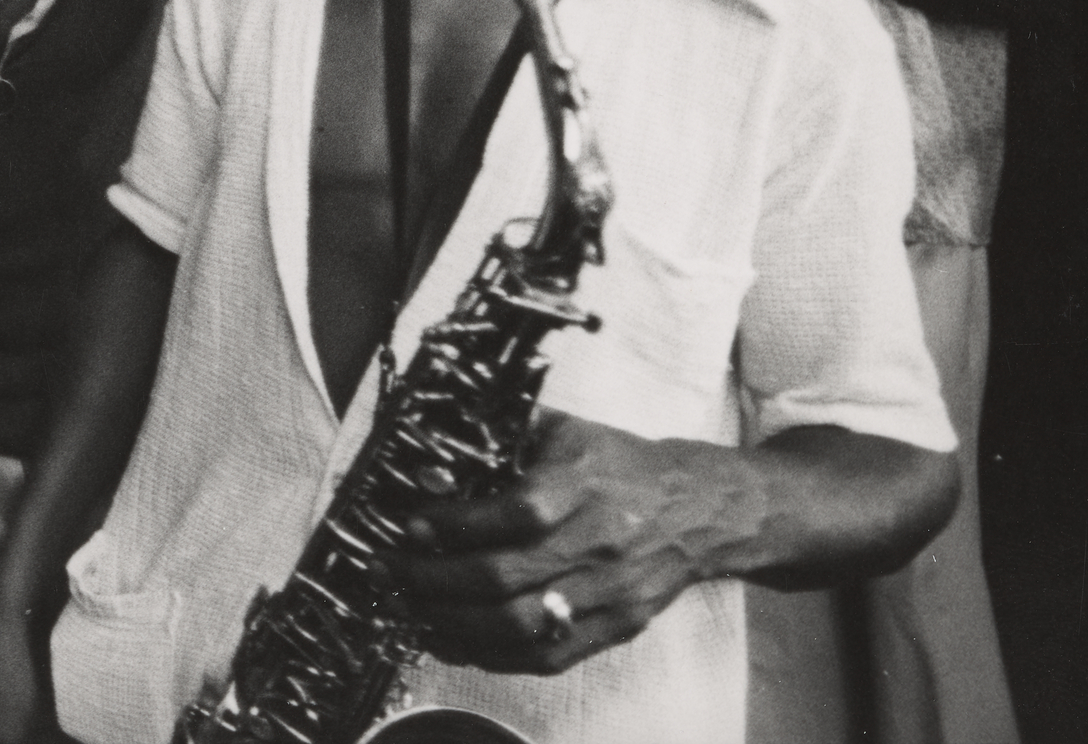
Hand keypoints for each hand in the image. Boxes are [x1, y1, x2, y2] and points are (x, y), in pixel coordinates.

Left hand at [386, 410, 750, 673]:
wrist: (697, 510)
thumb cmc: (617, 465)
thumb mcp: (565, 431)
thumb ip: (503, 434)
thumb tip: (430, 449)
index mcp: (584, 486)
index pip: (513, 514)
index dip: (454, 525)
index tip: (408, 527)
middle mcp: (599, 543)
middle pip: (506, 578)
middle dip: (433, 580)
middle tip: (389, 572)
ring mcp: (610, 594)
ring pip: (520, 626)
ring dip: (452, 624)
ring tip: (409, 609)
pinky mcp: (616, 628)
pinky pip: (545, 656)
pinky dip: (490, 654)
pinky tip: (452, 639)